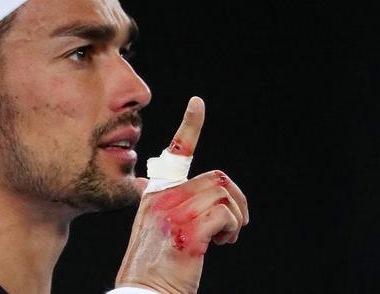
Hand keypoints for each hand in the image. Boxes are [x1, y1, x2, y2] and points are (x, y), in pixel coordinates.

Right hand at [116, 97, 249, 293]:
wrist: (144, 290)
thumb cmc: (154, 264)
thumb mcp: (155, 226)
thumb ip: (167, 205)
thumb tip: (176, 192)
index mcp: (156, 195)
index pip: (175, 153)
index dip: (189, 125)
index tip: (197, 104)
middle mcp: (163, 198)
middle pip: (215, 178)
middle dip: (235, 199)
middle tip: (235, 225)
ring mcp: (175, 212)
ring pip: (223, 194)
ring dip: (235, 217)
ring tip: (225, 238)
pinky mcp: (188, 230)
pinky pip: (225, 214)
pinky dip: (232, 229)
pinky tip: (221, 243)